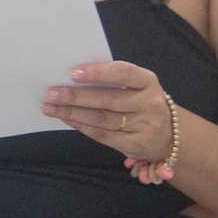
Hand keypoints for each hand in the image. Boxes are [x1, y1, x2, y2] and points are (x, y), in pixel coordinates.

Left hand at [43, 60, 174, 182]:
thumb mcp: (138, 87)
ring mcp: (144, 126)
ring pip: (101, 119)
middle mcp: (149, 104)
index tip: (72, 73)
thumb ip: (114, 80)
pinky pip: (102, 135)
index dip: (98, 72)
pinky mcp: (135, 145)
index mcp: (149, 82)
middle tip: (50, 93)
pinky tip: (67, 119)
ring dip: (72, 112)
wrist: (168, 135)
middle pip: (107, 99)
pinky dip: (81, 126)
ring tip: (50, 106)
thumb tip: (74, 77)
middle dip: (75, 96)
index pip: (123, 73)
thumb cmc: (142, 102)